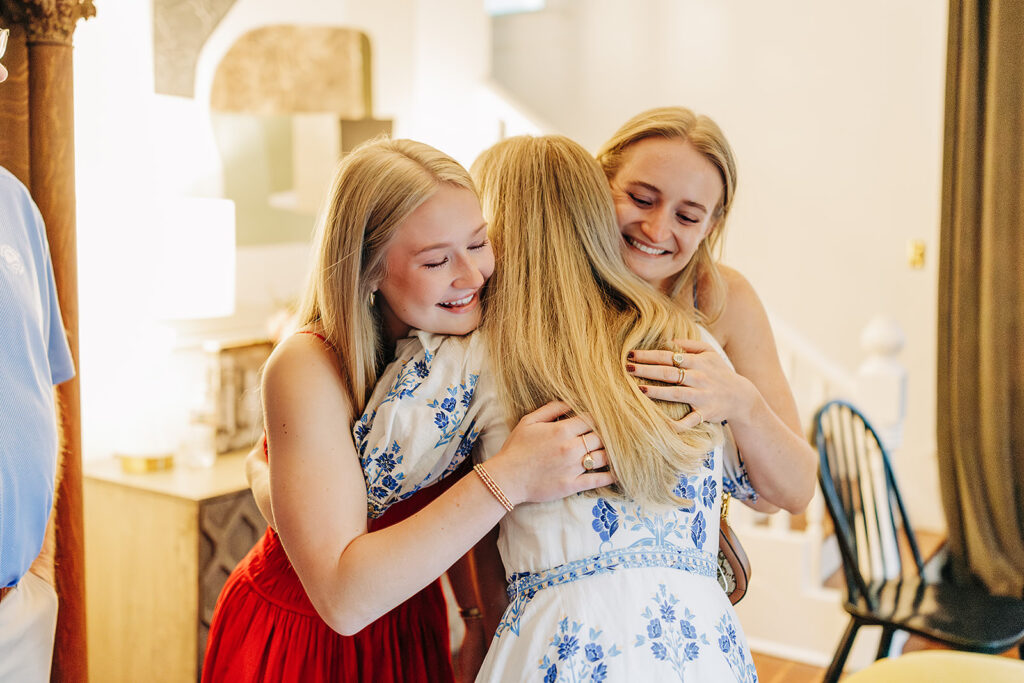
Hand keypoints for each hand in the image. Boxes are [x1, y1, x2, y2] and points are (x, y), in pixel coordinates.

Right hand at [484, 401, 614, 504]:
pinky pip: (599, 480)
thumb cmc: (515, 448)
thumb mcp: (528, 421)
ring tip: (616, 450)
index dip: (597, 418)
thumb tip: (570, 401)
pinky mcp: (573, 485)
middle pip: (600, 436)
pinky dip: (611, 476)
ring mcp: (573, 468)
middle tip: (611, 434)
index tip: (601, 419)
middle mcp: (571, 448)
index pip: (590, 419)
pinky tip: (618, 473)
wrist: (507, 478)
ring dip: (610, 452)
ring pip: (603, 456)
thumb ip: (551, 409)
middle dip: (605, 434)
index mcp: (561, 430)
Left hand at [627, 338, 756, 430]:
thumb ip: (690, 344)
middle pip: (669, 373)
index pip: (669, 356)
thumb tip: (668, 340)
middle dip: (647, 370)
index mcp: (697, 362)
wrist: (740, 397)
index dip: (649, 355)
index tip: (630, 354)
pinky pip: (688, 421)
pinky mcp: (704, 413)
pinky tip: (660, 424)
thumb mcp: (710, 353)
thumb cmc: (720, 372)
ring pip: (676, 394)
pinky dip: (675, 425)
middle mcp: (699, 378)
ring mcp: (702, 396)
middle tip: (627, 368)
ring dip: (657, 392)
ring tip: (639, 389)